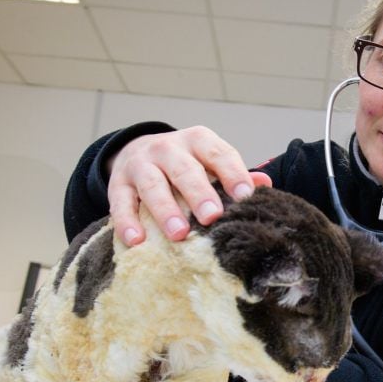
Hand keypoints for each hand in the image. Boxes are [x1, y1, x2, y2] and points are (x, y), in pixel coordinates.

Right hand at [108, 126, 272, 245]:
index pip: (219, 154)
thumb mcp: (210, 163)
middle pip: (184, 170)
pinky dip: (127, 221)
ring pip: (152, 185)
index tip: (245, 196)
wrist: (136, 151)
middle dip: (199, 193)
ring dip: (165, 210)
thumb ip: (234, 174)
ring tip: (178, 234)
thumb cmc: (185, 165)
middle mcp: (168, 148)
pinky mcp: (118, 183)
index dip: (232, 174)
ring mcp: (141, 164)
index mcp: (198, 141)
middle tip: (211, 216)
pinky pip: (121, 202)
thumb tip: (264, 184)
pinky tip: (137, 240)